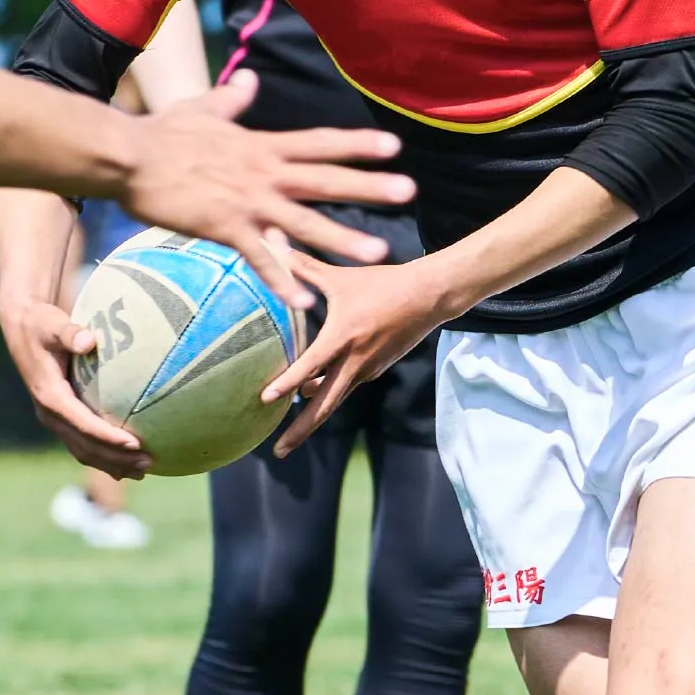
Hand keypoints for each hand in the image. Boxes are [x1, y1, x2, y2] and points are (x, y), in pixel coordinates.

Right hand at [0, 285, 148, 476]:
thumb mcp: (52, 324)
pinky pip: (82, 443)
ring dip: (112, 463)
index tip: (135, 443)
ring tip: (144, 470)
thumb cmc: (42, 323)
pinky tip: (127, 463)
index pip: (82, 424)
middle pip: (85, 446)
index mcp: (49, 396)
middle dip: (116, 458)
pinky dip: (104, 456)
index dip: (108, 437)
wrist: (21, 328)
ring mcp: (54, 419)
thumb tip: (88, 341)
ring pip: (84, 450)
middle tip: (149, 462)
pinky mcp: (61, 417)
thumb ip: (70, 332)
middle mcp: (50, 414)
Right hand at [121, 70, 412, 306]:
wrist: (128, 156)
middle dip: (368, 186)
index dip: (357, 144)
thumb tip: (251, 80)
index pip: (319, 143)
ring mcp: (247, 201)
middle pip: (325, 179)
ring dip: (342, 237)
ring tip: (378, 251)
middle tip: (409, 192)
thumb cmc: (161, 132)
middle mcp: (263, 172)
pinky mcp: (224, 227)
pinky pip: (260, 258)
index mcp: (261, 146)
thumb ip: (233, 99)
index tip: (393, 147)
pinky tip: (305, 301)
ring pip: (304, 222)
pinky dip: (283, 279)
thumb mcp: (203, 108)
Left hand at [259, 254, 457, 454]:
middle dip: (300, 431)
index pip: (309, 368)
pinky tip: (313, 393)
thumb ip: (303, 267)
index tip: (265, 400)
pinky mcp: (374, 369)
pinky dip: (327, 394)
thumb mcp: (341, 277)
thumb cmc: (384, 284)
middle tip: (278, 452)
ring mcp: (367, 370)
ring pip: (334, 400)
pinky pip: (345, 386)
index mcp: (343, 339)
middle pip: (324, 406)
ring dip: (312, 417)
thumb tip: (272, 243)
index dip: (286, 384)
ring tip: (289, 434)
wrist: (429, 297)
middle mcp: (354, 362)